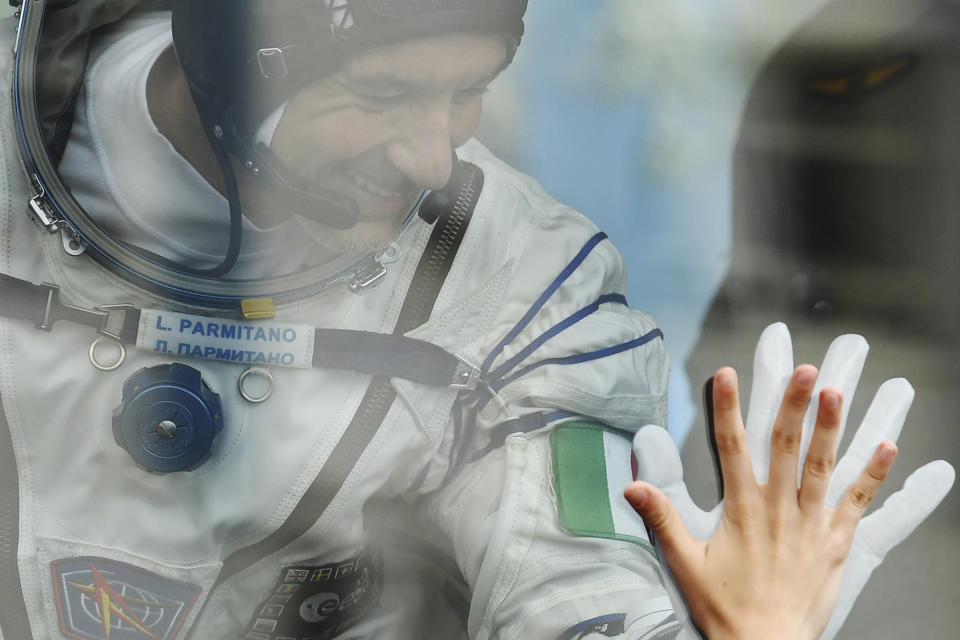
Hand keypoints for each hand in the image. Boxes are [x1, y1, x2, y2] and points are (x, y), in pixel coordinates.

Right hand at [630, 323, 954, 637]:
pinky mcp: (835, 543)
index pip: (731, 446)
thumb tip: (633, 486)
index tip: (725, 374)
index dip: (726, 407)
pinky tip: (886, 445)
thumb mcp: (685, 562)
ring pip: (823, 466)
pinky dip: (873, 474)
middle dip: (792, 403)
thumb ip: (662, 519)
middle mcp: (778, 509)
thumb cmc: (725, 608)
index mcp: (741, 509)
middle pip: (785, 445)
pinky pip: (859, 503)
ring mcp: (811, 524)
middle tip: (802, 369)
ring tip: (836, 392)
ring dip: (830, 426)